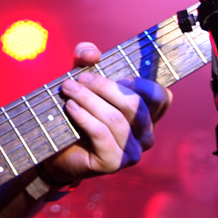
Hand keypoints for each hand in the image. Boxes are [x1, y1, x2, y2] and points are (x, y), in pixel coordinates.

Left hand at [40, 42, 171, 184]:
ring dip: (88, 99)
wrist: (57, 147)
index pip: (161, 97)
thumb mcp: (81, 77)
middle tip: (79, 78)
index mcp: (145, 114)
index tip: (120, 76)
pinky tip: (71, 107)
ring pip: (116, 119)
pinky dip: (84, 117)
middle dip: (104, 86)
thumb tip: (92, 53)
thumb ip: (86, 57)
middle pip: (134, 105)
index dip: (143, 84)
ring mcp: (131, 152)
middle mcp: (144, 135)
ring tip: (68, 89)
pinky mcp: (113, 163)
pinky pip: (102, 135)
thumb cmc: (76, 110)